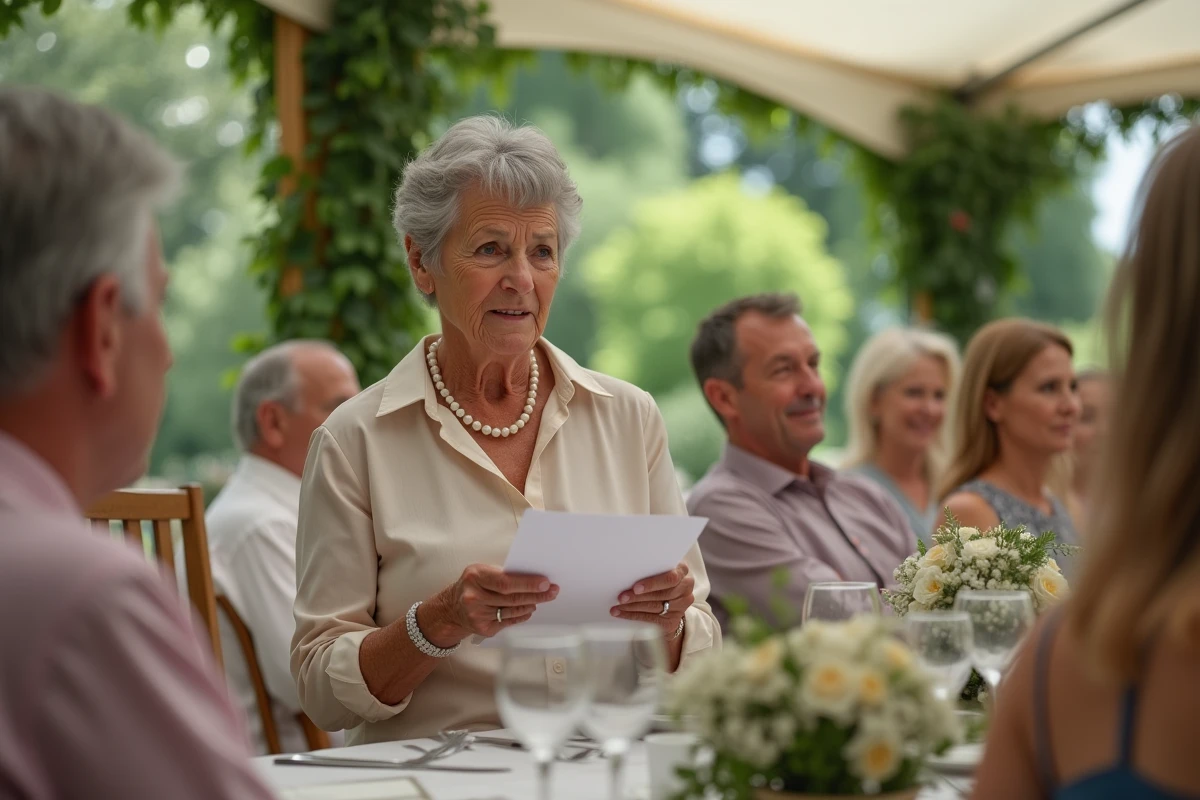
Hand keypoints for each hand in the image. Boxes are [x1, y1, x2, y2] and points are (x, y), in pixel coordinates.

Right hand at [427, 564, 558, 642]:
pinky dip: (521, 615)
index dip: (527, 583)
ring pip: (512, 610)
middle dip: (536, 594)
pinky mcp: (483, 628)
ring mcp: (477, 615)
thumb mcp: (480, 571)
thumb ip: (501, 573)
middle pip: (512, 598)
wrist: (451, 608)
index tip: (545, 582)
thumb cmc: (472, 585)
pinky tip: (528, 609)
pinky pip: (509, 622)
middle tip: (552, 591)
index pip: (505, 582)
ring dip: (531, 604)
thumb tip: (531, 576)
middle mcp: (474, 597)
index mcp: (474, 576)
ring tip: (541, 599)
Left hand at [611, 562, 693, 635]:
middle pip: (660, 595)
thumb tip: (627, 570)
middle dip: (638, 597)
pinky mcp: (672, 620)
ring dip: (632, 607)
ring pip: (654, 607)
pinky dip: (633, 616)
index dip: (652, 583)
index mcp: (682, 571)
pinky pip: (651, 619)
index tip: (636, 587)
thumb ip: (651, 567)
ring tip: (618, 605)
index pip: (670, 578)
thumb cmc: (661, 577)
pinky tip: (621, 613)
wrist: (672, 598)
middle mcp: (685, 588)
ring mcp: (681, 606)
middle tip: (621, 597)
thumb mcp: (661, 568)